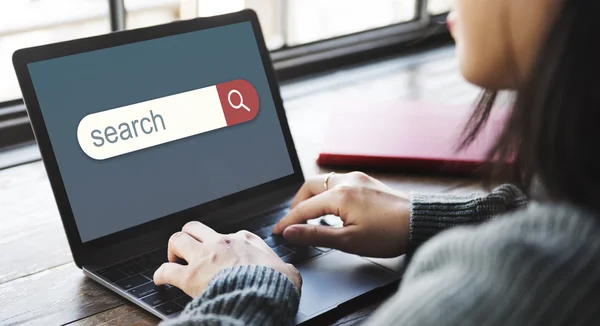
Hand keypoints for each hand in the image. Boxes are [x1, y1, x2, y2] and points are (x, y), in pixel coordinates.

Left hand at [154, 221, 301, 297]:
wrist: (262, 296)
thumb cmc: (275, 285)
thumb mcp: (288, 272)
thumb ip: (284, 268)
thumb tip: (289, 273)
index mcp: (245, 240)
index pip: (229, 234)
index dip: (223, 244)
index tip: (222, 254)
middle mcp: (222, 243)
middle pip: (195, 227)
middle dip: (189, 236)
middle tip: (188, 249)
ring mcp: (204, 257)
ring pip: (177, 239)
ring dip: (173, 249)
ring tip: (173, 259)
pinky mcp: (191, 276)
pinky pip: (166, 270)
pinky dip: (160, 274)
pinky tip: (160, 279)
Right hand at [272, 172, 409, 257]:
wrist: (420, 222)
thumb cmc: (389, 234)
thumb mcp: (348, 241)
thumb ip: (316, 235)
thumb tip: (291, 232)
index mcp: (339, 195)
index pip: (303, 208)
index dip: (288, 221)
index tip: (277, 232)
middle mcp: (346, 181)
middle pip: (309, 187)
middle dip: (297, 203)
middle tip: (293, 221)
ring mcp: (357, 178)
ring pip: (323, 182)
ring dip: (312, 197)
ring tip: (309, 216)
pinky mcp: (366, 181)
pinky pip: (337, 182)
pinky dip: (326, 193)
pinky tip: (331, 208)